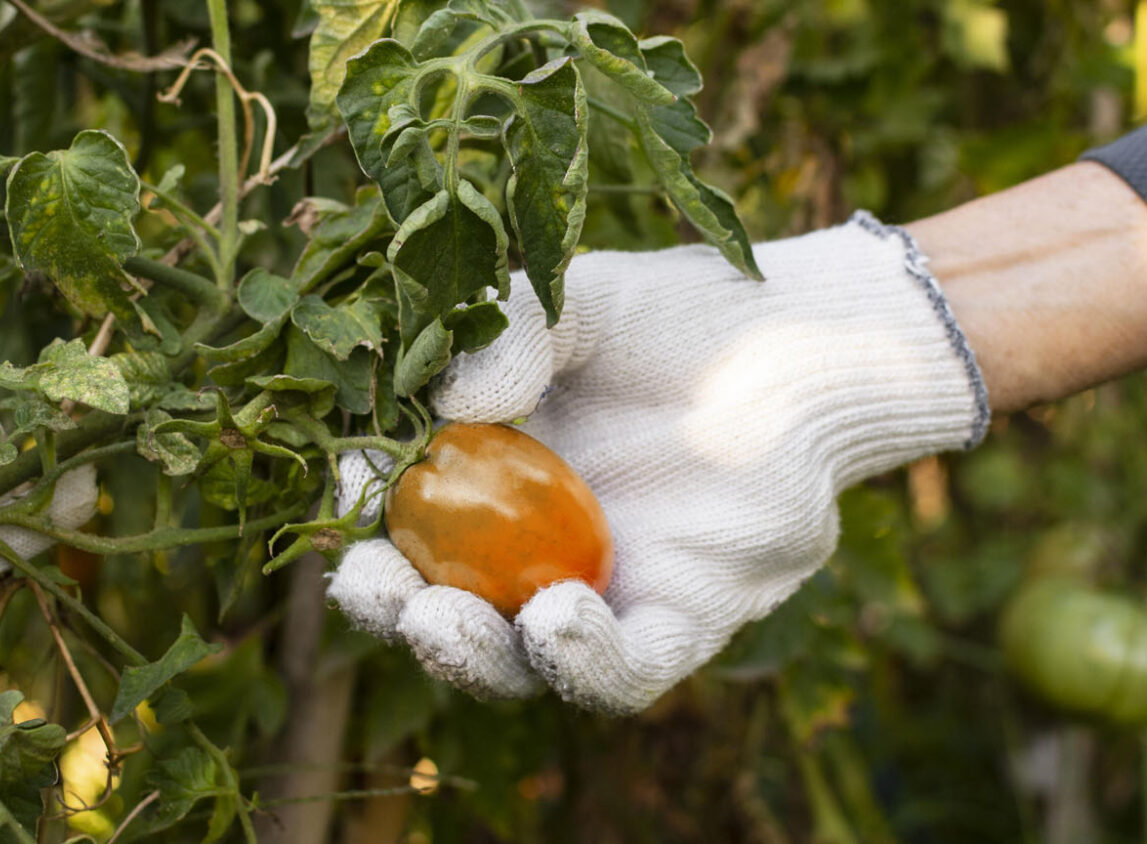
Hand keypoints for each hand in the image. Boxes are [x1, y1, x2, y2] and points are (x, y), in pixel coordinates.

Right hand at [329, 214, 988, 712]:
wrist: (800, 338)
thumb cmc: (678, 316)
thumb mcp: (575, 299)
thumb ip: (507, 332)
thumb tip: (448, 405)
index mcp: (489, 481)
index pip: (404, 521)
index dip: (363, 517)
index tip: (346, 487)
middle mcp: (535, 550)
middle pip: (444, 609)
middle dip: (394, 611)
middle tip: (371, 586)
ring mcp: (607, 591)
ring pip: (519, 663)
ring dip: (467, 655)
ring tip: (439, 620)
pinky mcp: (685, 619)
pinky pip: (623, 672)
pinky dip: (582, 663)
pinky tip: (555, 619)